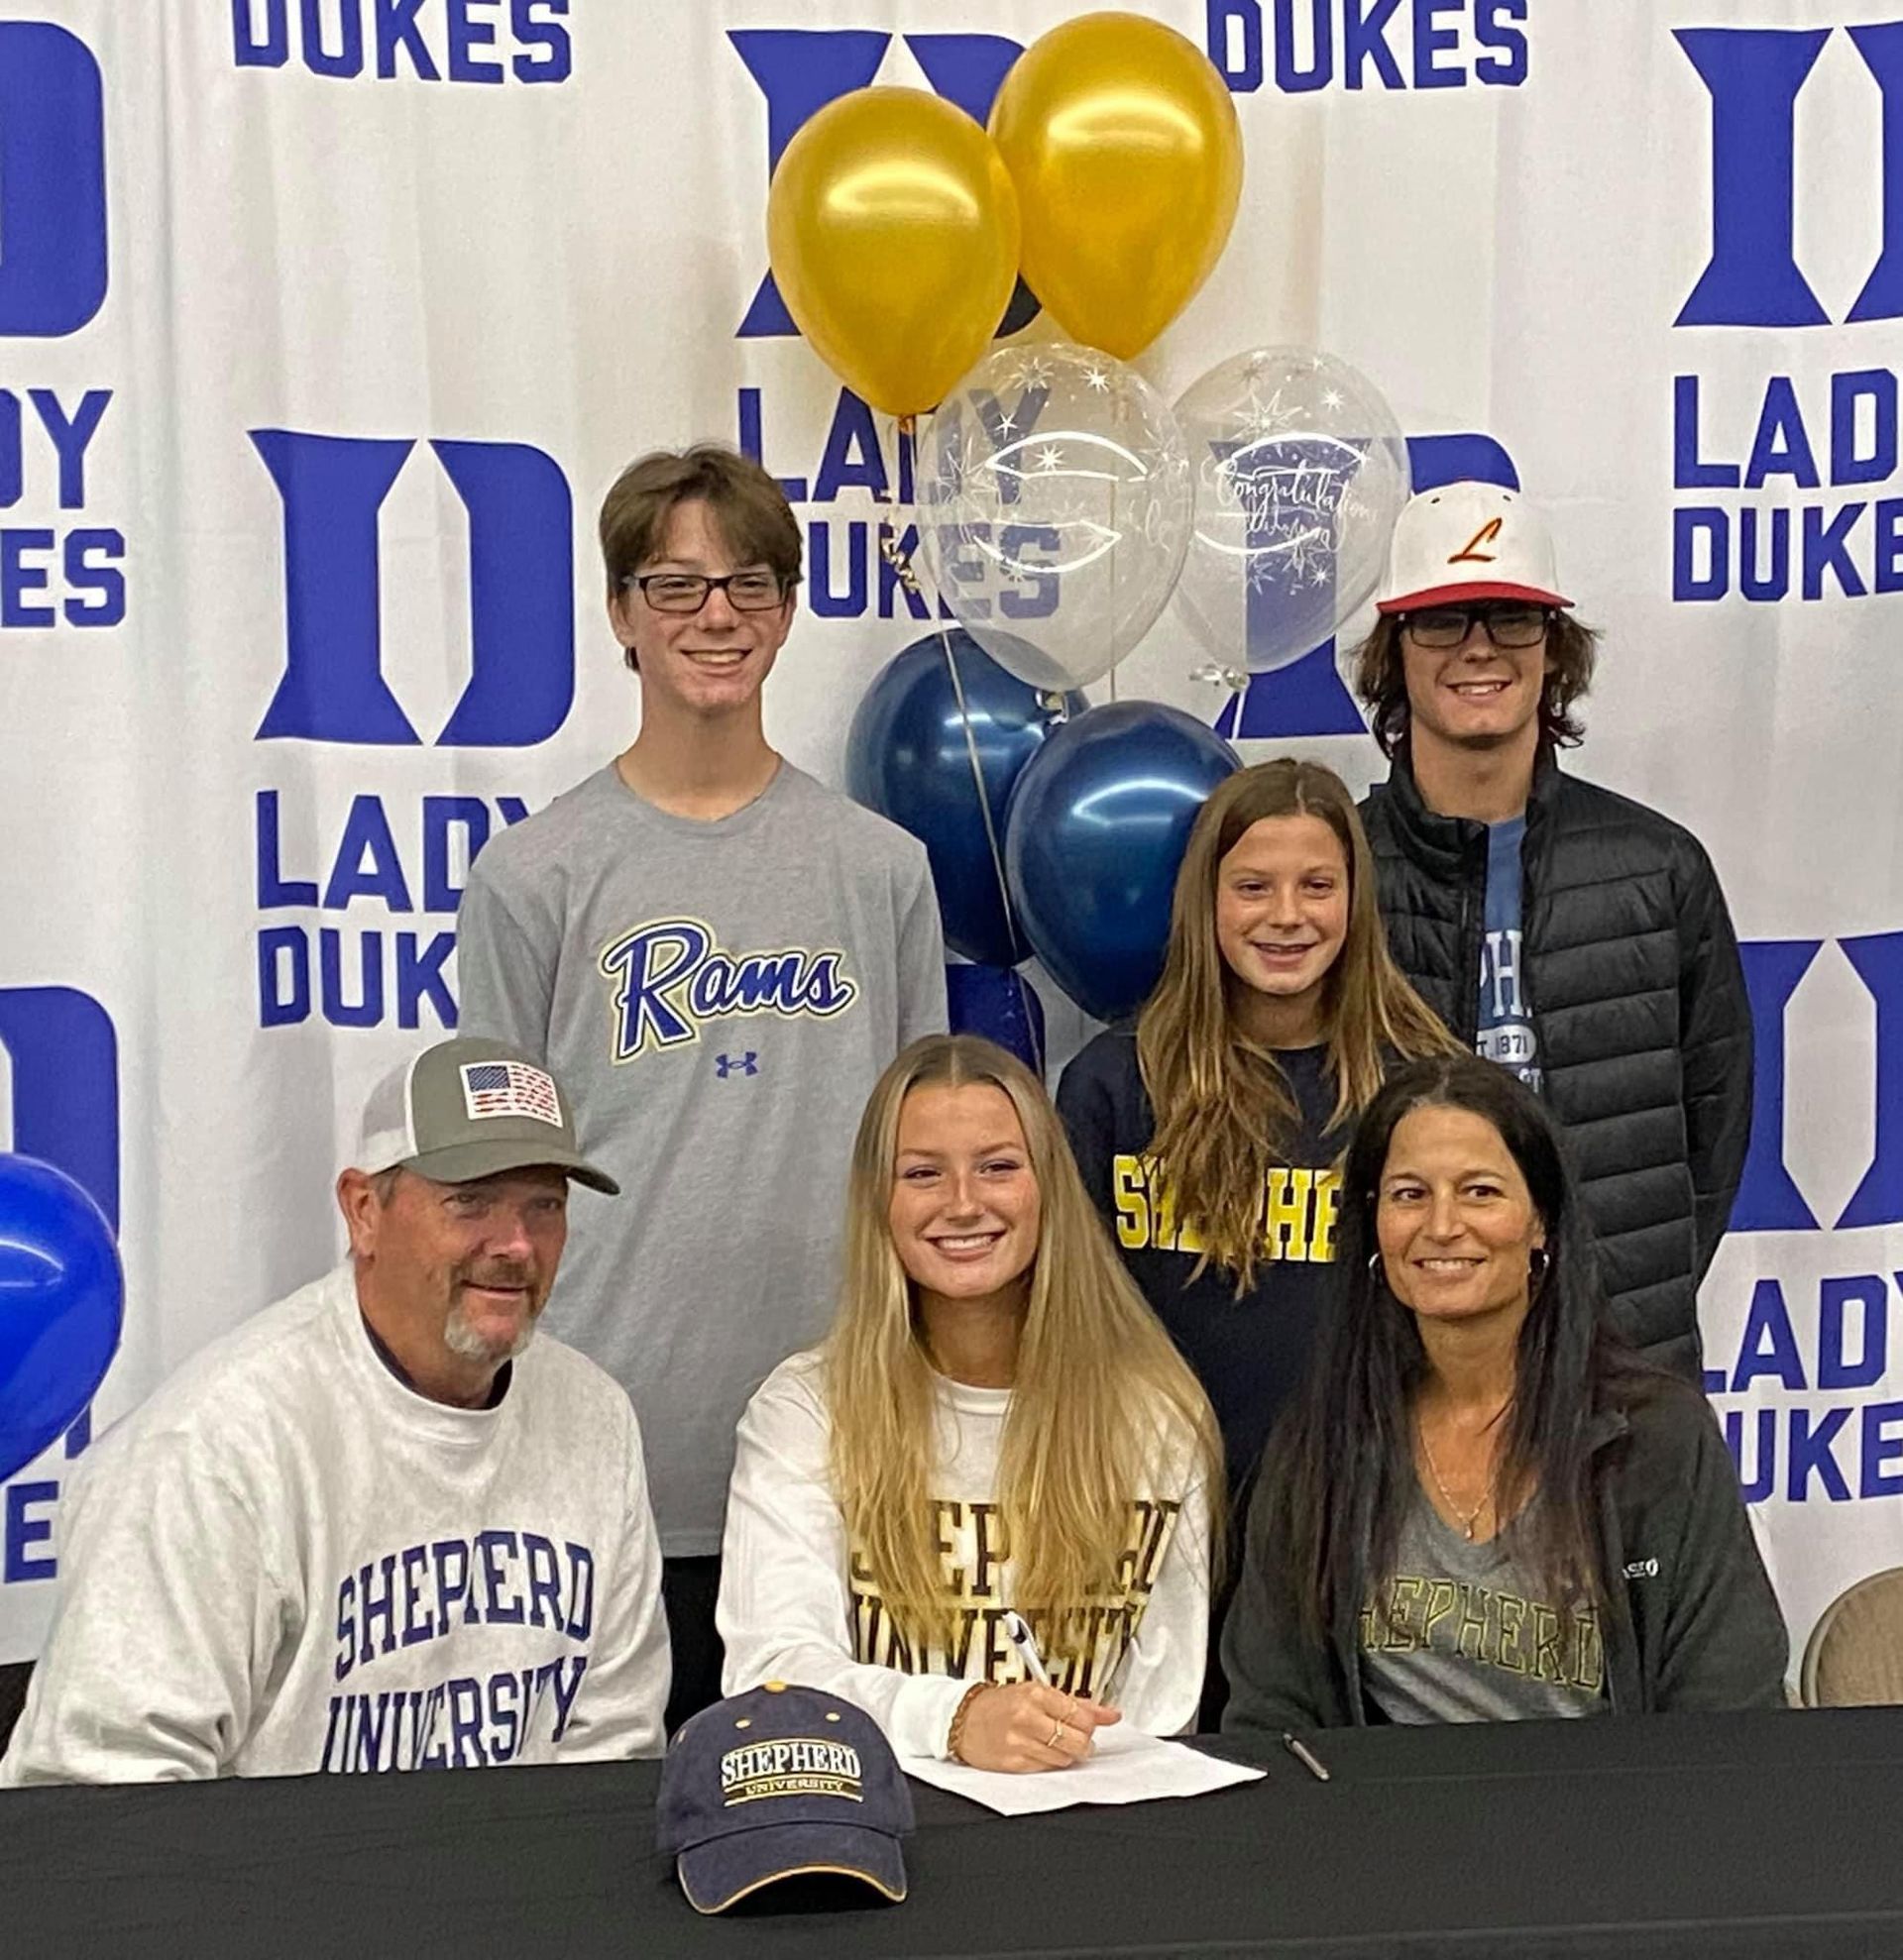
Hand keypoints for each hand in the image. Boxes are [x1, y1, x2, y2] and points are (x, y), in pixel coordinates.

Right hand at [953, 1682, 1120, 1773]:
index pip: (1080, 1714)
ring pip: (1065, 1757)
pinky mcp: (1013, 1763)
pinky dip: (1051, 1762)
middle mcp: (1027, 1717)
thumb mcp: (1035, 1692)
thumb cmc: (999, 1704)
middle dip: (1085, 1742)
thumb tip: (1108, 1713)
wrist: (963, 1719)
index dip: (1092, 1722)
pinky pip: (1047, 1768)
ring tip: (1059, 1743)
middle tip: (1080, 1738)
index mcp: (1034, 1694)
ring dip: (1069, 1753)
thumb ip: (1074, 1703)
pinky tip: (1043, 1751)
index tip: (1095, 1723)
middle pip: (1077, 1739)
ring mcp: (1019, 1742)